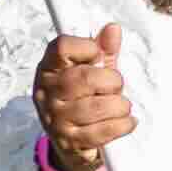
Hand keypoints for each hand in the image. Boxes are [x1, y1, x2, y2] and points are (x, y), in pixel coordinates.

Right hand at [32, 23, 141, 170]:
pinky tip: (126, 121)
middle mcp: (46, 92)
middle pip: (86, 77)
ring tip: (119, 106)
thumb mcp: (93, 71)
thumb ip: (104, 50)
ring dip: (120, 106)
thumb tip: (113, 29)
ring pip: (98, 106)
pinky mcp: (69, 141)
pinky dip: (123, 124)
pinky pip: (104, 130)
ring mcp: (55, 118)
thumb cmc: (84, 98)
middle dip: (112, 82)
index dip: (88, 48)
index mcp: (49, 69)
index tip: (97, 56)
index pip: (62, 47)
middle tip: (113, 88)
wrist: (72, 142)